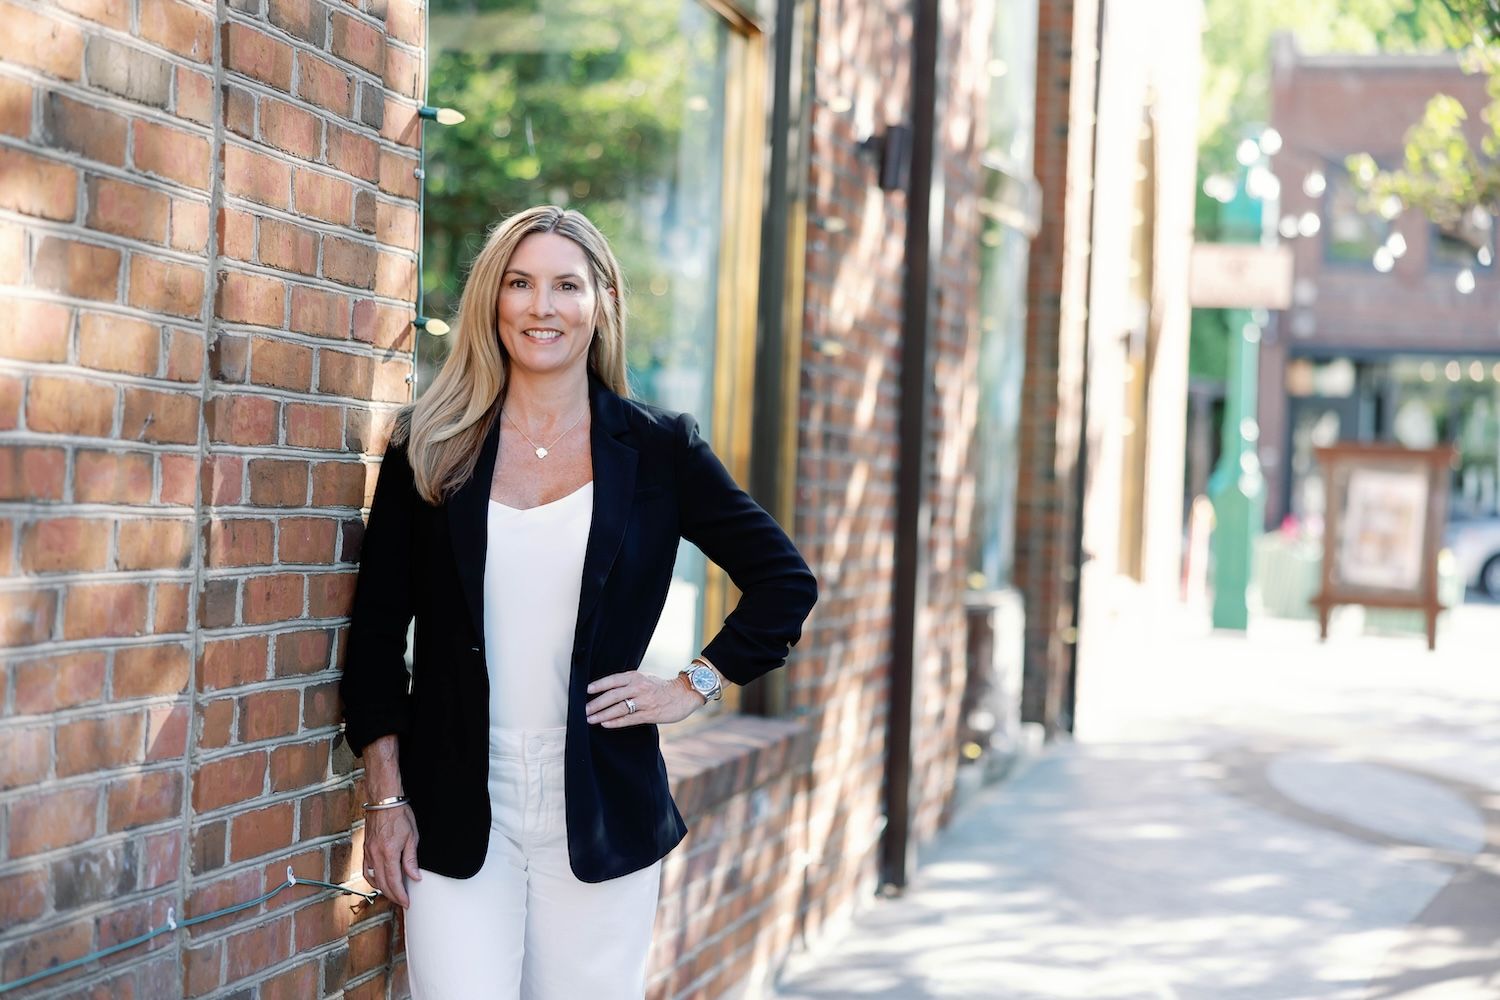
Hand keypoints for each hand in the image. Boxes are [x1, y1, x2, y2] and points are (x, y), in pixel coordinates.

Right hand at [362, 804, 420, 907]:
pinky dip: (373, 880)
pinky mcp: (365, 849)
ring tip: (393, 894)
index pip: (394, 881)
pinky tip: (380, 882)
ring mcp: (368, 852)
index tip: (406, 903)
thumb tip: (415, 877)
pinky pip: (366, 870)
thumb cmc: (399, 815)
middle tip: (402, 902)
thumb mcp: (411, 837)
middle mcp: (376, 855)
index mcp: (389, 853)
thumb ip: (411, 859)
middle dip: (393, 896)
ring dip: (383, 889)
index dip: (400, 895)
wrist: (384, 801)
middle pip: (383, 884)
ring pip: (373, 879)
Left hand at [586, 670, 703, 727]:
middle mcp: (639, 687)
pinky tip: (605, 724)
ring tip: (590, 719)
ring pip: (619, 708)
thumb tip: (606, 690)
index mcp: (635, 676)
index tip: (585, 690)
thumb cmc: (660, 687)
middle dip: (596, 703)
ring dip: (603, 714)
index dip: (599, 685)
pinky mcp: (650, 714)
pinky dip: (616, 722)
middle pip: (613, 695)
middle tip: (583, 710)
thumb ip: (627, 683)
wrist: (684, 694)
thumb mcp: (644, 678)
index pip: (613, 680)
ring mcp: (645, 701)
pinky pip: (630, 719)